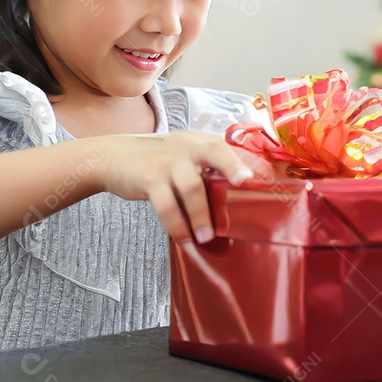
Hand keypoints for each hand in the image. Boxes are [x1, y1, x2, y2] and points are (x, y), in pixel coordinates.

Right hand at [100, 132, 273, 243]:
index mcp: (199, 142)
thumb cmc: (157, 161)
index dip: (249, 162)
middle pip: (214, 151)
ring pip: (191, 187)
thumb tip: (242, 191)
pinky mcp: (149, 178)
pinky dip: (176, 224)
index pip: (229, 148)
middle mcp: (186, 148)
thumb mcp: (184, 154)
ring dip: (201, 214)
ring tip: (207, 237)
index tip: (267, 179)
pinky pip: (166, 204)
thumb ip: (208, 167)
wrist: (113, 157)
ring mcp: (167, 162)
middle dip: (232, 166)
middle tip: (246, 184)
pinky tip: (184, 238)